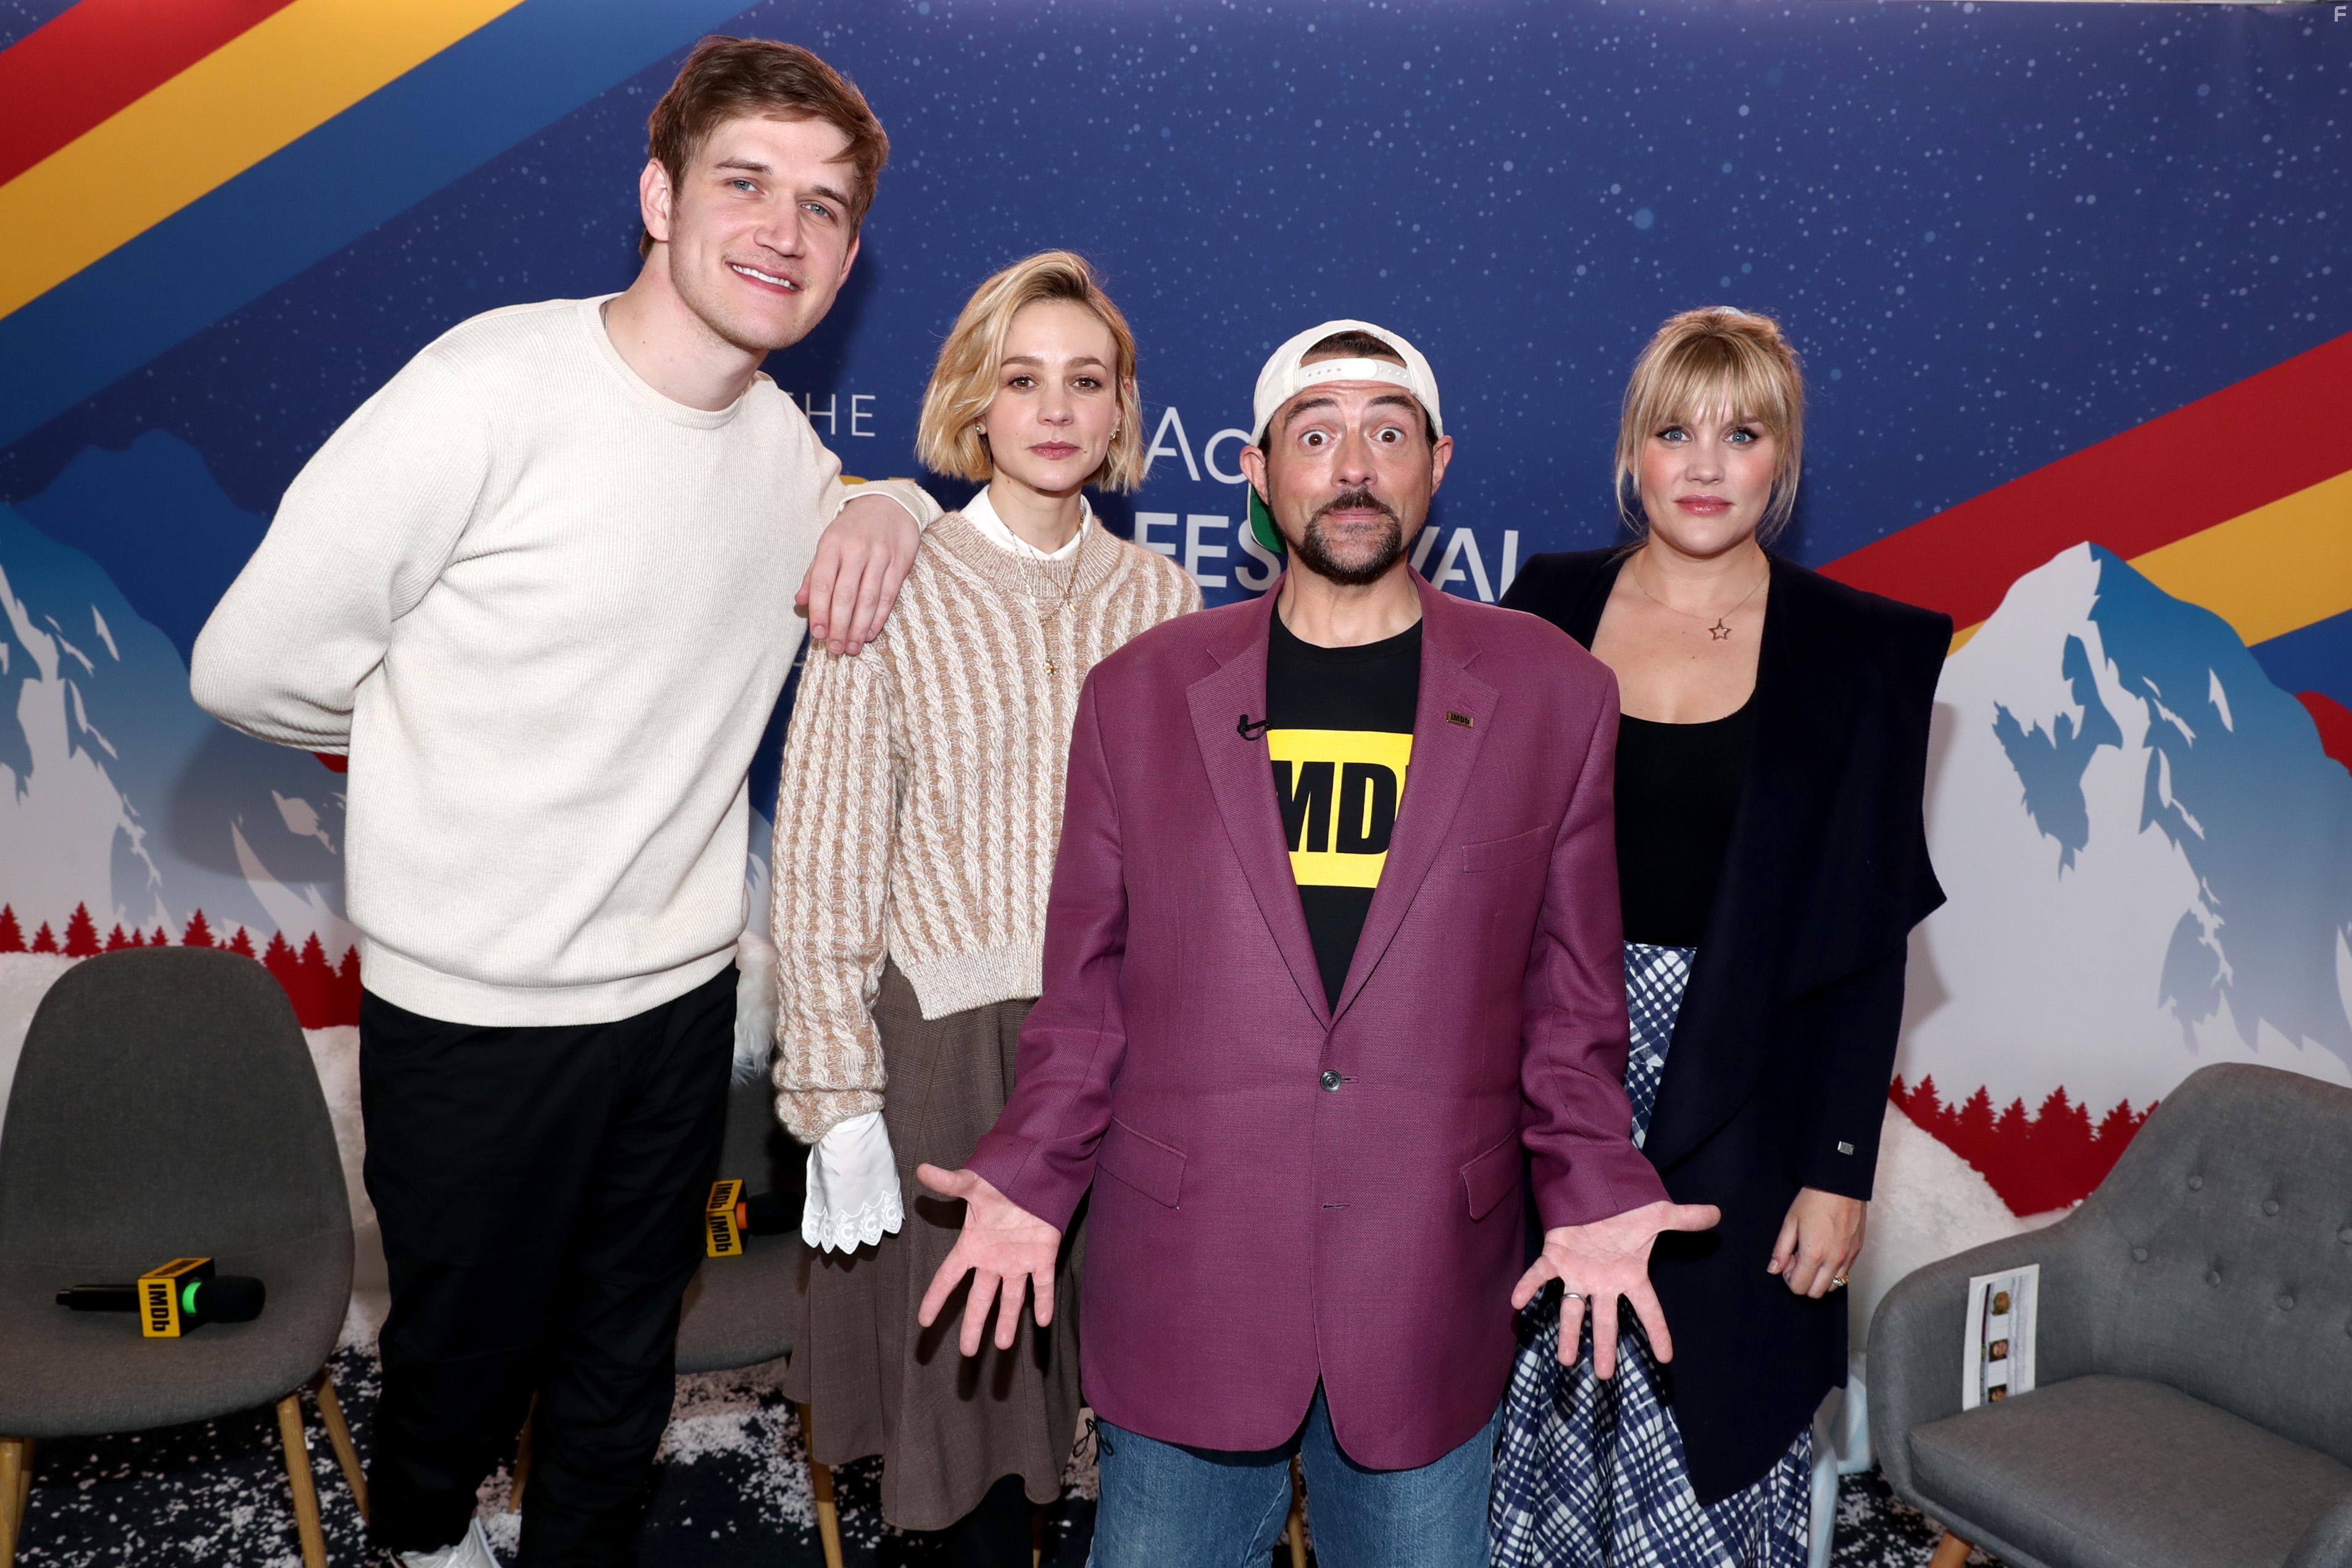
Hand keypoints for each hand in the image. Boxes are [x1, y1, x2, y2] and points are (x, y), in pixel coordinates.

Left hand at [798, 492, 918, 655]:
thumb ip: (814, 572)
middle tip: (835, 648)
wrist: (889, 504)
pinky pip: (889, 595)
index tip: (818, 634)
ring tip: (852, 647)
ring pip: (868, 598)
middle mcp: (856, 550)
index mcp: (832, 544)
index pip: (822, 583)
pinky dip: (879, 617)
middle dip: (839, 626)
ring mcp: (880, 556)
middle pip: (846, 595)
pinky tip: (870, 632)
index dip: (819, 611)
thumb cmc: (853, 529)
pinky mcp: (900, 563)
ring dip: (859, 627)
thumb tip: (800, 601)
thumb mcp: (829, 543)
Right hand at [914, 1163, 1064, 1355]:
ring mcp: (1019, 1260)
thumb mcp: (973, 1183)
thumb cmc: (1001, 1179)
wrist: (1036, 1173)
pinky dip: (1043, 1302)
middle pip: (980, 1299)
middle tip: (967, 1353)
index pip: (949, 1277)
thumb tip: (921, 1169)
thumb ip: (950, 1182)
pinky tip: (1042, 1322)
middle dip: (974, 1325)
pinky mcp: (1043, 1256)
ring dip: (1008, 1322)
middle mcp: (994, 1260)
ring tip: (1004, 1346)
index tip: (924, 1321)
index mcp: (973, 1246)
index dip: (936, 1298)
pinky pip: (1043, 1285)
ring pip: (1012, 1299)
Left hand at [1511, 1198, 1719, 1377]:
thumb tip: (1718, 1213)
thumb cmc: (1626, 1209)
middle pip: (1606, 1320)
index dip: (1657, 1332)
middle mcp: (1603, 1281)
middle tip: (1603, 1375)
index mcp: (1629, 1275)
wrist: (1597, 1189)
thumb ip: (1685, 1219)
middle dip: (1604, 1347)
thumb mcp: (1659, 1214)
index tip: (1666, 1358)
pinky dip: (1528, 1286)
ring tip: (1565, 1361)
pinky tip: (1517, 1301)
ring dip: (1568, 1333)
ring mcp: (1578, 1273)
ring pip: (1572, 1309)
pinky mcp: (1555, 1257)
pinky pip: (1539, 1275)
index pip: (1648, 1309)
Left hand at [1769, 1187, 1865, 1298]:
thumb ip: (1781, 1250)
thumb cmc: (1813, 1200)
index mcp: (1815, 1254)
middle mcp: (1834, 1260)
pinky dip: (1833, 1270)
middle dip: (1804, 1282)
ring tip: (1813, 1256)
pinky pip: (1845, 1273)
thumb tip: (1774, 1269)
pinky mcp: (1857, 1251)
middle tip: (1799, 1260)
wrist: (1841, 1185)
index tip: (1788, 1262)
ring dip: (1820, 1278)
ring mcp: (1848, 1257)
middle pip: (1817, 1292)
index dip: (1789, 1278)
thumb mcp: (1790, 1222)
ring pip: (1833, 1286)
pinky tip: (1826, 1251)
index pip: (1800, 1287)